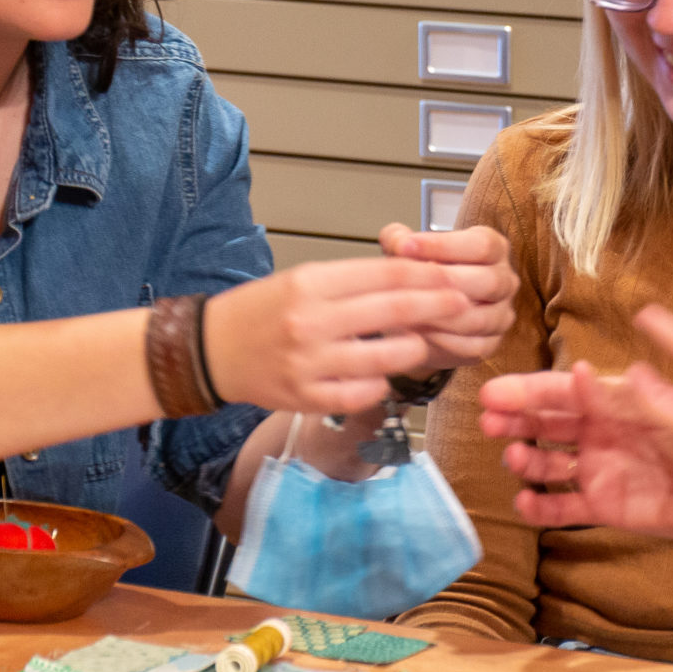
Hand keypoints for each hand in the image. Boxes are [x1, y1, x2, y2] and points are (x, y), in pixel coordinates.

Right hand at [202, 257, 466, 416]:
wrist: (209, 351)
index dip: (427, 275)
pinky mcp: (307, 398)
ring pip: (388, 358)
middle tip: (463, 305)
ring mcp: (310, 363)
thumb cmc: (261, 311)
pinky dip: (381, 384)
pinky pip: (365, 394)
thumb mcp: (301, 280)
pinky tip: (381, 375)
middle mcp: (312, 322)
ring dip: (414, 349)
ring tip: (420, 342)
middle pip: (394, 310)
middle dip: (438, 306)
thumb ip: (352, 281)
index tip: (453, 277)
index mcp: (311, 284)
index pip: (385, 274)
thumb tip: (413, 279)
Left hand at [381, 222, 516, 370]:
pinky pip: (471, 346)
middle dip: (444, 282)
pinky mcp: (490, 344)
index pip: (481, 244)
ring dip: (441, 315)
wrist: (425, 313)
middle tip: (408, 283)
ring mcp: (501, 315)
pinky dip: (441, 341)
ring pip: (479, 318)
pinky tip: (416, 331)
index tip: (405, 247)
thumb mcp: (407, 249)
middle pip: (489, 282)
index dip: (443, 245)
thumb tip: (398, 242)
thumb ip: (399, 239)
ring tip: (408, 309)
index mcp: (494, 248)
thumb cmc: (421, 273)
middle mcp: (504, 281)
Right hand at [482, 363, 672, 570]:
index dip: (526, 392)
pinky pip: (562, 507)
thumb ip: (623, 399)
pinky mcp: (604, 506)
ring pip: (546, 464)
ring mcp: (598, 469)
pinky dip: (539, 506)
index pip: (561, 392)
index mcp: (613, 402)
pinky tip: (524, 503)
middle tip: (489, 422)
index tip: (493, 393)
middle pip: (544, 424)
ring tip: (515, 459)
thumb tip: (581, 372)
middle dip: (514, 421)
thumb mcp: (671, 414)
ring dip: (525, 460)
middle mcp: (599, 433)